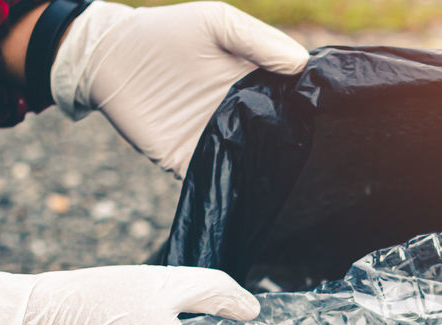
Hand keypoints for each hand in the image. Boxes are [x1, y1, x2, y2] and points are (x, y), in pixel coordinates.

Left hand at [51, 1, 308, 176]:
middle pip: (282, 138)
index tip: (331, 113)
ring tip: (292, 171)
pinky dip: (235, 185)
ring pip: (257, 163)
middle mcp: (245, 117)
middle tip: (320, 150)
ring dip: (271, 168)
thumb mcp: (218, 23)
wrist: (110, 58)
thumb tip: (302, 65)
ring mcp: (221, 142)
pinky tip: (251, 183)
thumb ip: (259, 41)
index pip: (296, 102)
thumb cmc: (167, 32)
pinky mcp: (194, 163)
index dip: (312, 107)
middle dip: (298, 145)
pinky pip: (222, 179)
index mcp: (258, 85)